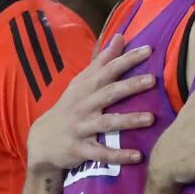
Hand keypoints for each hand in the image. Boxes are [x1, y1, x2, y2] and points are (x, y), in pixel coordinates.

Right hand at [27, 42, 156, 178]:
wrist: (42, 140)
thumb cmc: (69, 107)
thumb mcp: (81, 83)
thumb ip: (102, 62)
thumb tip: (119, 37)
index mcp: (86, 88)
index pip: (108, 70)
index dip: (127, 59)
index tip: (149, 50)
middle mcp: (83, 105)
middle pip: (108, 93)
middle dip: (130, 86)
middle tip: (153, 80)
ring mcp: (81, 127)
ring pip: (106, 123)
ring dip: (128, 120)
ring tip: (151, 118)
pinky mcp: (80, 149)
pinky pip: (101, 153)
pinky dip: (118, 155)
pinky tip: (138, 157)